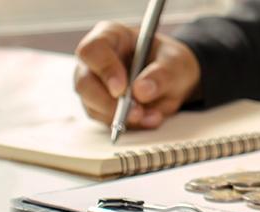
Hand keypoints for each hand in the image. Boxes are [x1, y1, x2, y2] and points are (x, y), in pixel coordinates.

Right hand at [73, 21, 200, 128]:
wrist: (175, 80)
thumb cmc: (170, 62)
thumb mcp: (175, 63)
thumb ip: (161, 74)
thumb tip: (141, 90)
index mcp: (110, 37)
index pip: (92, 50)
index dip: (104, 70)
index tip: (122, 89)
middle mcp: (95, 62)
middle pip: (85, 83)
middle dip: (109, 103)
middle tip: (136, 112)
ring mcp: (94, 86)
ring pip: (93, 107)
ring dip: (122, 118)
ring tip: (152, 116)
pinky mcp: (101, 107)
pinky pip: (106, 121)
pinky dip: (129, 125)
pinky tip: (150, 119)